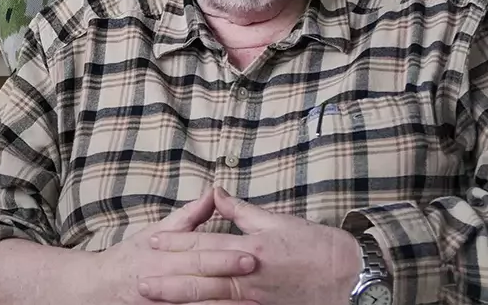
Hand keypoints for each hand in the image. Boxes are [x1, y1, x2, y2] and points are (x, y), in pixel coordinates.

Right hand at [86, 188, 258, 304]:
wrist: (96, 288)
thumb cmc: (129, 258)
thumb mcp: (154, 233)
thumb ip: (187, 218)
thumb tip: (213, 194)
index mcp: (161, 258)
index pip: (197, 258)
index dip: (224, 257)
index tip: (250, 255)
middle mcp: (161, 282)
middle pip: (200, 283)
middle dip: (227, 279)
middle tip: (255, 273)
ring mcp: (162, 304)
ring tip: (254, 304)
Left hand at [139, 186, 364, 304]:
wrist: (347, 275)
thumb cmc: (314, 245)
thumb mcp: (276, 220)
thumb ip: (240, 210)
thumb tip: (216, 193)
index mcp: (250, 248)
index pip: (205, 244)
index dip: (177, 243)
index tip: (153, 242)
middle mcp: (249, 275)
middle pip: (201, 278)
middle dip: (168, 281)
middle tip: (140, 283)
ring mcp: (256, 299)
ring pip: (211, 302)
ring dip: (181, 302)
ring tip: (157, 301)